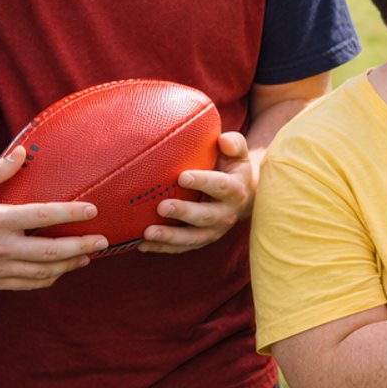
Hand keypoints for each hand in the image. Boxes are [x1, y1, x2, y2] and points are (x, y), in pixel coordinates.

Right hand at [0, 148, 105, 289]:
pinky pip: (28, 284)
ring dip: (70, 265)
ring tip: (88, 256)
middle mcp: (0, 247)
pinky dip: (49, 278)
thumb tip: (22, 153)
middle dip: (81, 246)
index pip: (43, 216)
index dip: (71, 213)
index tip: (93, 210)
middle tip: (103, 240)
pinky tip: (61, 270)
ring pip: (43, 272)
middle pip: (51, 251)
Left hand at [141, 132, 252, 254]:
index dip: (203, 182)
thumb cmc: (232, 169)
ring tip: (148, 233)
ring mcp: (214, 231)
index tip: (182, 177)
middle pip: (206, 216)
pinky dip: (163, 248)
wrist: (243, 197)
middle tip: (162, 206)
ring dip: (170, 237)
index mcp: (236, 190)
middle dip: (184, 212)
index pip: (221, 186)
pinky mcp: (201, 240)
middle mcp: (227, 214)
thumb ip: (234, 144)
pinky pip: (182, 247)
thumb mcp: (238, 154)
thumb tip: (223, 140)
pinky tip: (143, 245)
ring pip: (193, 237)